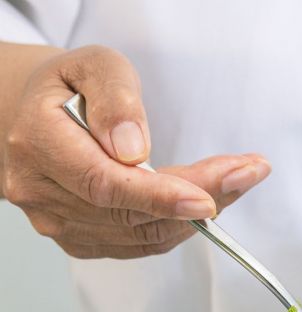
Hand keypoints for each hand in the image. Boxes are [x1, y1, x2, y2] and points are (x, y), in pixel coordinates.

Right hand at [1, 45, 269, 258]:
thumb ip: (114, 98)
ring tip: (238, 178)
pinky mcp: (84, 241)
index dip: (159, 197)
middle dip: (201, 195)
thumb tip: (132, 147)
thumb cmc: (71, 88)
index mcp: (38, 143)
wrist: (41, 117)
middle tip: (248, 172)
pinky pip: (143, 242)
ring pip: (145, 233)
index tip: (207, 198)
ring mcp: (61, 223)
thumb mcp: (95, 66)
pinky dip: (182, 224)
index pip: (103, 183)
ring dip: (201, 211)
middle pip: (132, 213)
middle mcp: (43, 192)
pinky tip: (209, 198)